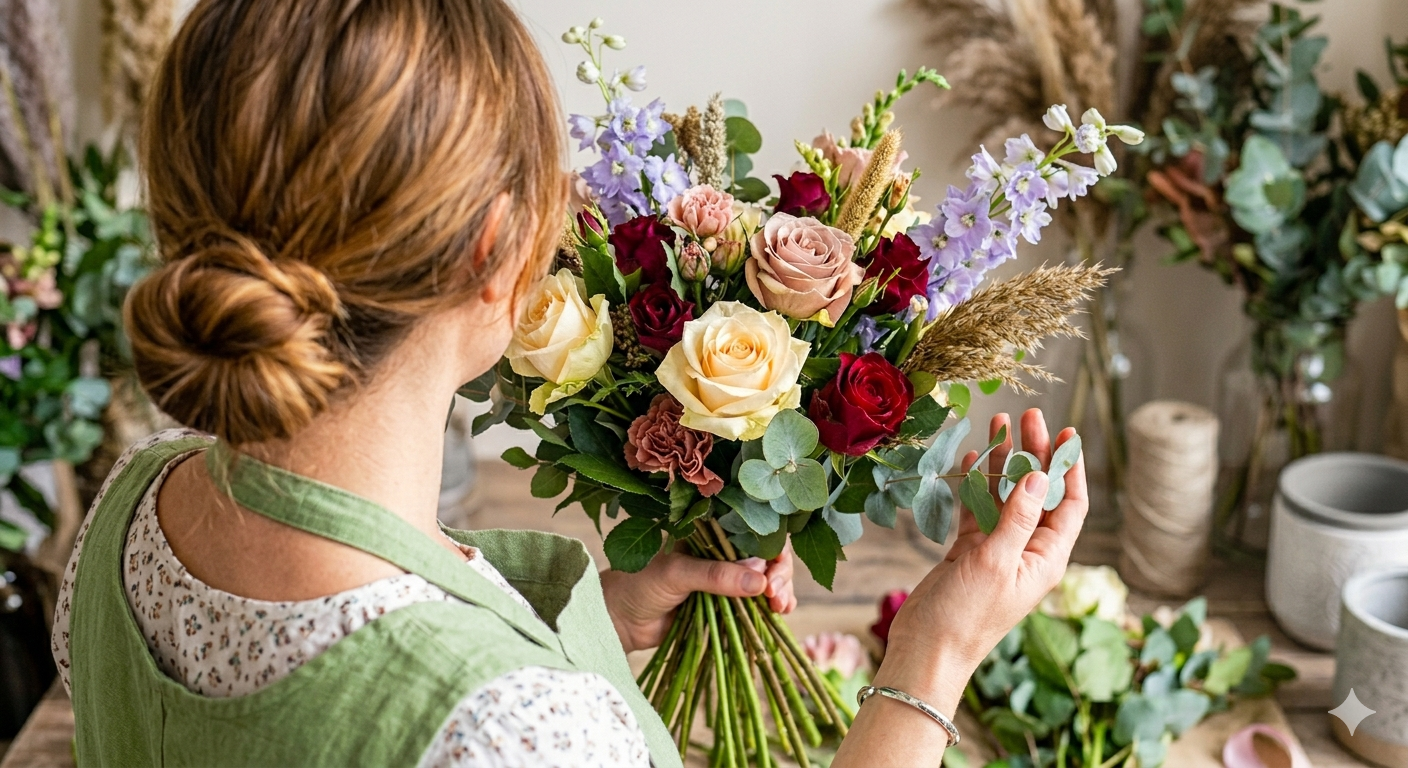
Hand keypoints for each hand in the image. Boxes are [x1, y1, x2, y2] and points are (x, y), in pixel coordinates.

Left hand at [600, 544, 795, 653]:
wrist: (620, 619)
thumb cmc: (640, 583)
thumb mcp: (677, 574)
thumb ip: (715, 575)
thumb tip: (760, 580)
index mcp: (711, 532)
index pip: (753, 530)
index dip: (771, 548)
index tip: (773, 573)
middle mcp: (723, 551)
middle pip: (767, 555)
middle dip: (779, 574)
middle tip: (775, 595)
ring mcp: (726, 578)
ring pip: (766, 579)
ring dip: (780, 591)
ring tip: (779, 607)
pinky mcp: (726, 604)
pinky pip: (756, 603)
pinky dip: (771, 607)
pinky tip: (779, 614)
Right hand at [872, 408, 1087, 713]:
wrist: (927, 650)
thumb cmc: (965, 616)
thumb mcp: (995, 562)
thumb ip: (1018, 517)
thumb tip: (1041, 476)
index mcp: (1045, 558)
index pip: (1071, 504)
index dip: (1070, 467)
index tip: (1067, 432)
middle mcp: (1026, 551)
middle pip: (1039, 493)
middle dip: (1035, 453)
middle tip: (1028, 416)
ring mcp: (997, 551)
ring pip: (1006, 496)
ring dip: (1003, 463)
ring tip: (998, 425)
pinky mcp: (970, 552)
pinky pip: (978, 510)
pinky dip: (975, 485)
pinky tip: (970, 460)